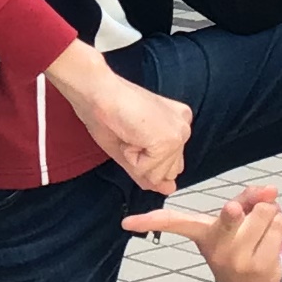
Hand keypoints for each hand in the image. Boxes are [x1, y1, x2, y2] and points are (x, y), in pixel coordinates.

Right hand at [45, 41, 189, 195]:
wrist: (97, 92)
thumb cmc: (106, 113)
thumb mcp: (130, 149)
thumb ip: (150, 170)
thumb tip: (170, 189)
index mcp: (176, 123)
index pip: (168, 165)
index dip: (144, 157)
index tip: (131, 132)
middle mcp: (183, 126)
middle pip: (167, 172)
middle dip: (143, 161)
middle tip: (129, 133)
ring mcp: (179, 133)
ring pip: (158, 175)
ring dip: (135, 160)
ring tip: (128, 133)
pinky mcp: (169, 140)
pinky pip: (148, 171)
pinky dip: (131, 158)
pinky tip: (128, 135)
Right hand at [123, 182, 281, 281]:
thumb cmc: (240, 242)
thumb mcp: (236, 219)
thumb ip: (248, 198)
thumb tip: (271, 189)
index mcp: (202, 234)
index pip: (173, 223)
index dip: (149, 221)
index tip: (126, 223)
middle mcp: (215, 249)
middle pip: (232, 214)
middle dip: (239, 210)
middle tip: (235, 211)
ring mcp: (237, 260)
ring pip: (265, 212)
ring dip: (269, 213)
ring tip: (259, 229)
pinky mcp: (260, 266)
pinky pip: (278, 224)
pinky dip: (278, 224)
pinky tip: (269, 239)